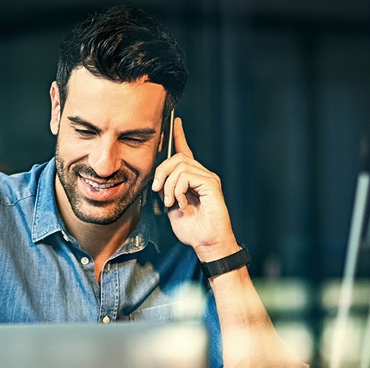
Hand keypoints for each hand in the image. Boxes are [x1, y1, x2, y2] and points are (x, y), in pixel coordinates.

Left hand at [151, 117, 240, 261]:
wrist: (206, 243)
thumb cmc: (192, 229)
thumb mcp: (171, 206)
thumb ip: (166, 190)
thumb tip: (158, 181)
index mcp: (192, 179)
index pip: (186, 151)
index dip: (179, 136)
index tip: (175, 122)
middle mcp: (202, 175)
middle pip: (177, 157)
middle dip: (161, 172)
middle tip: (158, 190)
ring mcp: (208, 178)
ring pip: (180, 166)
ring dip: (169, 186)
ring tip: (172, 203)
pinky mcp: (211, 184)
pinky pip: (187, 176)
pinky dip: (178, 190)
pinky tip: (181, 203)